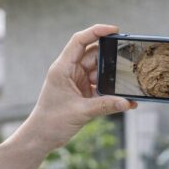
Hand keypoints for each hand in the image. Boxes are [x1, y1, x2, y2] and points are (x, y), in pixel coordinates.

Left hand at [22, 24, 135, 151]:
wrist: (41, 138)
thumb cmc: (51, 122)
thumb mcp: (80, 112)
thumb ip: (105, 106)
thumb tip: (127, 102)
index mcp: (63, 68)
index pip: (80, 41)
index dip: (96, 31)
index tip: (115, 30)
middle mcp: (70, 71)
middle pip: (94, 55)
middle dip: (110, 59)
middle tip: (127, 62)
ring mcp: (77, 82)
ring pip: (99, 72)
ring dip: (112, 78)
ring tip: (127, 84)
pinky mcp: (83, 93)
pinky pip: (101, 88)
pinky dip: (111, 92)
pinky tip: (124, 100)